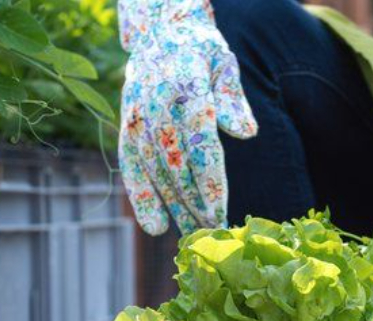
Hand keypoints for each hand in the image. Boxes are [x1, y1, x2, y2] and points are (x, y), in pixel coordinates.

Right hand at [118, 0, 256, 235]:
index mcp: (185, 86)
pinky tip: (155, 226)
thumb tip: (247, 133)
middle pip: (177, 165)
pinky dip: (142, 198)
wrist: (157, 32)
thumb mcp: (223, 62)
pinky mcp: (125, 128)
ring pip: (155, 172)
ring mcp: (136, 118)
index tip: (221, 213)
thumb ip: (234, 98)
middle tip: (214, 234)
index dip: (209, 182)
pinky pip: (131, 168)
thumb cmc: (199, 51)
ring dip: (174, 207)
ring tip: (193, 236)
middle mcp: (156, 104)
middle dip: (196, 204)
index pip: (199, 143)